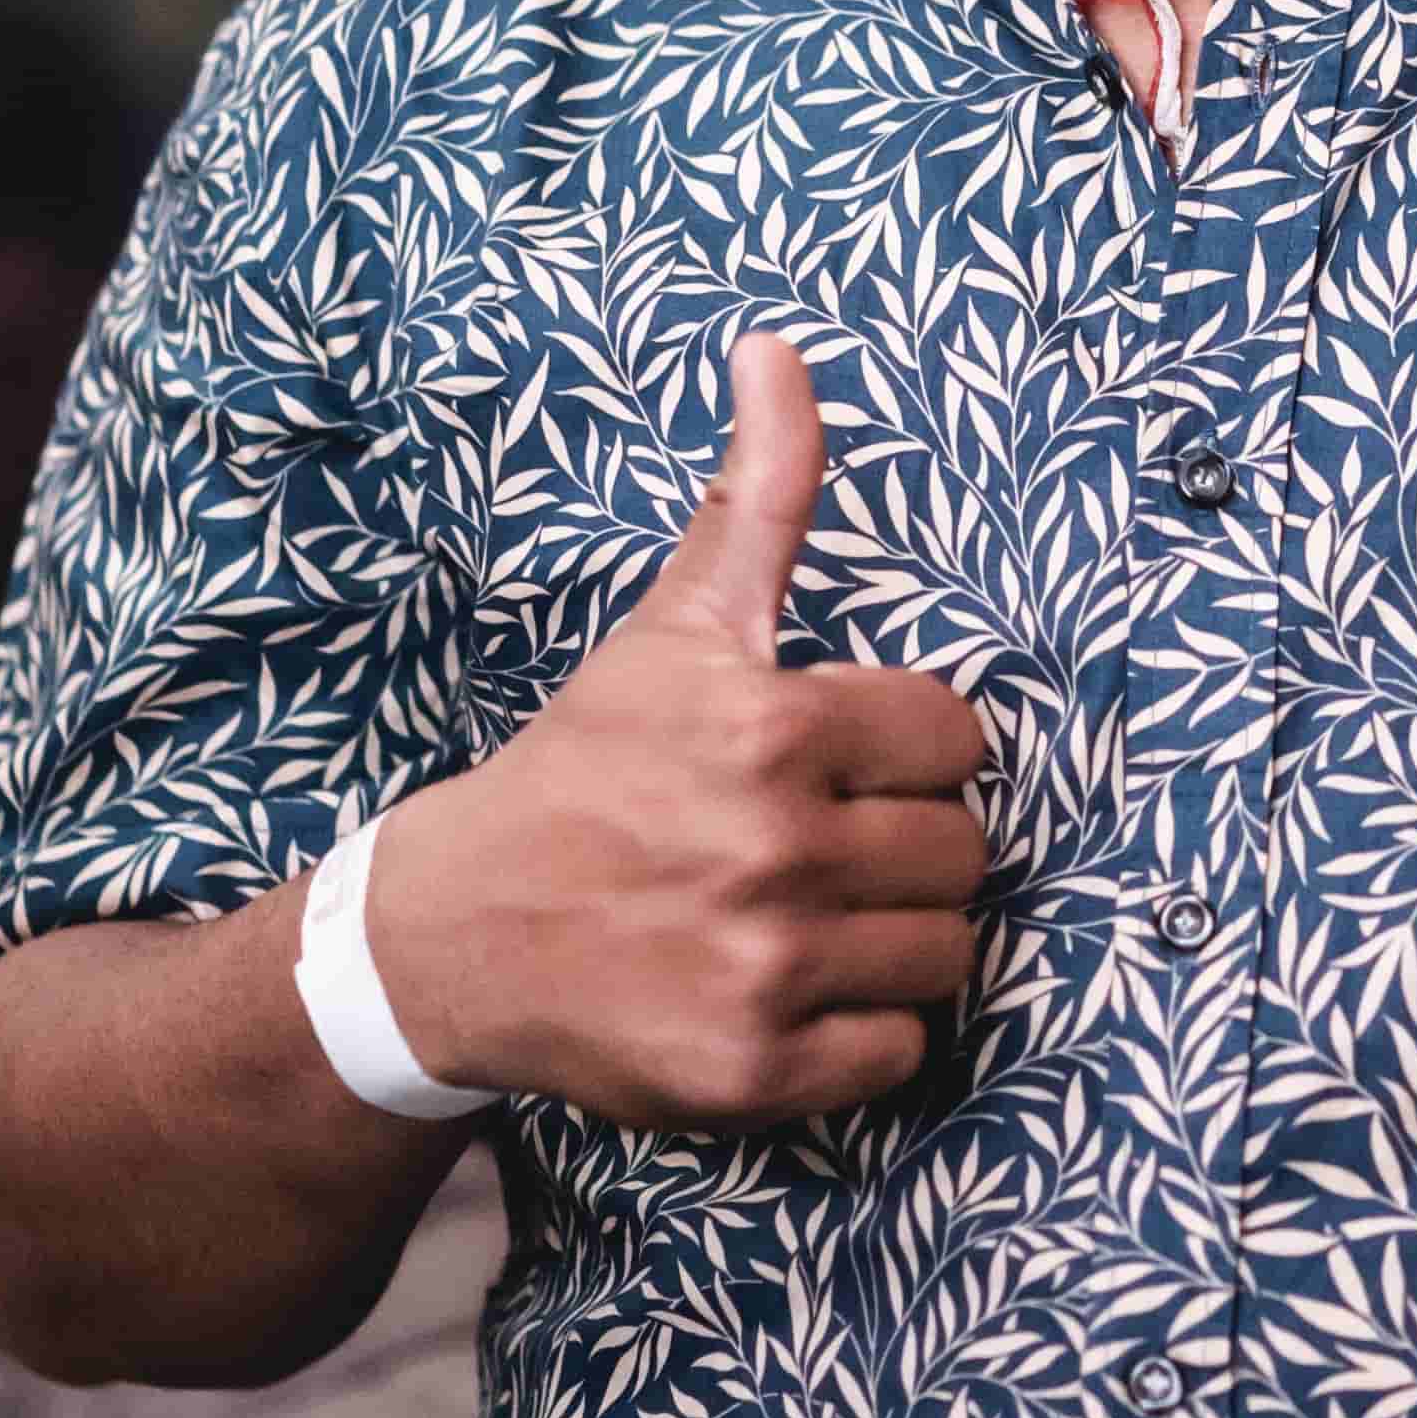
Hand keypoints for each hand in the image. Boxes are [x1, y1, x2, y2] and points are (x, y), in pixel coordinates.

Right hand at [374, 330, 988, 1125]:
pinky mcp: (753, 1071)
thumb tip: (775, 346)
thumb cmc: (584, 770)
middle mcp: (772, 847)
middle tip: (815, 849)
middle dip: (902, 849)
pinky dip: (861, 1036)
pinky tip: (786, 993)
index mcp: (772, 728)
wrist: (454, 935)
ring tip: (803, 920)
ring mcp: (763, 966)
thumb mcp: (675, 626)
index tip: (834, 767)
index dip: (906, 755)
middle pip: (962, 852)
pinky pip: (900, 1054)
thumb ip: (756, 496)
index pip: (956, 740)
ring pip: (945, 953)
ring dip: (892, 942)